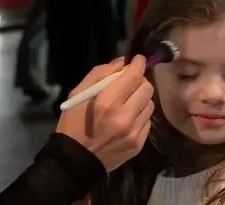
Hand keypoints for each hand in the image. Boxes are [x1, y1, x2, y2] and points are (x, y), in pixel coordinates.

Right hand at [56, 56, 154, 171]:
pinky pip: (148, 120)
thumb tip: (123, 62)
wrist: (74, 164)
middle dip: (139, 81)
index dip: (138, 64)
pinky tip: (128, 118)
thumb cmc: (73, 126)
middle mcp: (125, 117)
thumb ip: (99, 74)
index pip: (134, 76)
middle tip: (130, 83)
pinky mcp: (139, 144)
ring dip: (141, 98)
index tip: (138, 60)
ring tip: (127, 102)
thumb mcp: (77, 96)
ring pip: (150, 103)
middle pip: (147, 88)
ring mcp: (134, 132)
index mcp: (107, 103)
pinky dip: (141, 115)